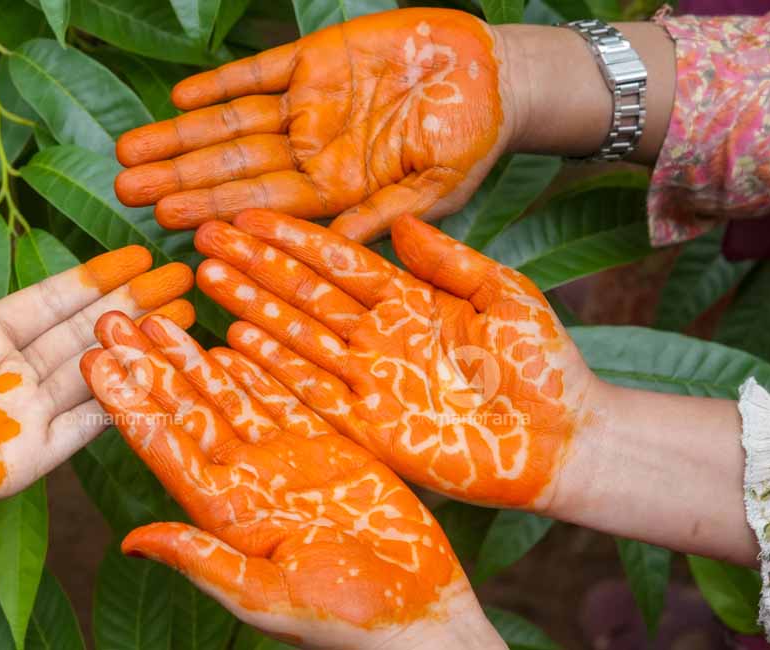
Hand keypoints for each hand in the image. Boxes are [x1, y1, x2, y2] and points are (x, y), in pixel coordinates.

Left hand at [0, 247, 192, 535]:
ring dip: (137, 345)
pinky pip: (82, 427)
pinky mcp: (25, 460)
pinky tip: (153, 371)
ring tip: (182, 314)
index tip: (137, 254)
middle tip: (182, 277)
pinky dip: (119, 400)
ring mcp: (20, 418)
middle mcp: (7, 375)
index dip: (95, 277)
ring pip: (93, 373)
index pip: (51, 300)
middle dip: (134, 302)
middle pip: (83, 331)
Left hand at [81, 313, 504, 649]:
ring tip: (157, 320)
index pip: (165, 447)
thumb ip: (204, 561)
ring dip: (192, 360)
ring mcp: (288, 465)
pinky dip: (258, 370)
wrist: (418, 616)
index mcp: (227, 514)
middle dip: (149, 367)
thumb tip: (132, 543)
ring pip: (231, 398)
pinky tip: (229, 342)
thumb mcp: (268, 596)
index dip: (129, 404)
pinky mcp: (330, 451)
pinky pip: (286, 399)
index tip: (93, 363)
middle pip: (188, 412)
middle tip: (111, 319)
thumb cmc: (346, 622)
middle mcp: (249, 483)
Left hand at [113, 7, 511, 242]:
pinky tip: (181, 99)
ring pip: (232, 123)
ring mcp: (309, 105)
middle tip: (125, 190)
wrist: (496, 75)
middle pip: (232, 167)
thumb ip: (381, 214)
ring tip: (129, 151)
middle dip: (178, 178)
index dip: (216, 210)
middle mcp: (312, 150)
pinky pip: (260, 74)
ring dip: (182, 137)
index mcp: (336, 188)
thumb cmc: (473, 140)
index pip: (263, 204)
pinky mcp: (315, 60)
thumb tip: (336, 253)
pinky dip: (221, 84)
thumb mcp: (434, 188)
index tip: (168, 221)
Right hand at [193, 209, 599, 509]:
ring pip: (298, 336)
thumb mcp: (505, 295)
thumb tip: (401, 220)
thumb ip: (449, 260)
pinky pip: (310, 391)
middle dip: (256, 264)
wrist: (563, 442)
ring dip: (251, 307)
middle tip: (206, 234)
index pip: (340, 259)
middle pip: (305, 293)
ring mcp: (370, 380)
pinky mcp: (368, 427)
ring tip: (206, 277)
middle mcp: (379, 336)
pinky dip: (273, 367)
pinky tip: (234, 341)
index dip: (295, 237)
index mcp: (410, 300)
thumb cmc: (545, 366)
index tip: (251, 214)